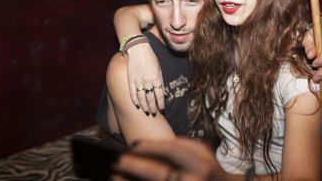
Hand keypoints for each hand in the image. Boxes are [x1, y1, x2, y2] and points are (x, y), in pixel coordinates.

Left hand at [112, 138, 227, 180]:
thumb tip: (146, 145)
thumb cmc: (207, 167)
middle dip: (136, 166)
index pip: (172, 150)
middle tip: (117, 159)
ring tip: (114, 177)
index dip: (151, 146)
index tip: (132, 143)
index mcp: (200, 163)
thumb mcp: (200, 150)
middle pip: (158, 173)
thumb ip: (179, 144)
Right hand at [126, 43, 165, 114]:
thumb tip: (165, 95)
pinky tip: (137, 105)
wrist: (138, 49)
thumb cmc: (151, 59)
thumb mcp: (159, 70)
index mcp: (156, 78)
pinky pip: (132, 92)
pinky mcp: (130, 79)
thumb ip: (161, 83)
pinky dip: (134, 99)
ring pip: (141, 97)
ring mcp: (138, 80)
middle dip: (153, 107)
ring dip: (144, 105)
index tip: (162, 109)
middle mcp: (147, 80)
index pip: (159, 94)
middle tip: (154, 113)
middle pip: (150, 98)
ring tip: (146, 111)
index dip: (161, 103)